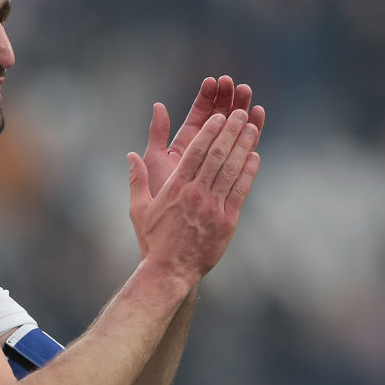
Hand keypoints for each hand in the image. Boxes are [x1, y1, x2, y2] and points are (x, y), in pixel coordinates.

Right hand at [127, 109, 260, 284]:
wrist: (169, 271)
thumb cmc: (154, 241)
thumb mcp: (139, 209)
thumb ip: (136, 180)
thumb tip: (130, 155)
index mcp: (176, 187)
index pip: (195, 152)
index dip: (210, 131)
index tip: (219, 116)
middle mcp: (196, 193)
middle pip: (217, 155)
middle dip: (230, 131)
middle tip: (240, 113)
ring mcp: (213, 207)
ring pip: (231, 169)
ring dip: (243, 146)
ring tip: (251, 127)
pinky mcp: (227, 221)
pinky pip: (240, 191)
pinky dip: (248, 172)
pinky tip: (254, 156)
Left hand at [142, 76, 264, 196]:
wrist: (173, 234)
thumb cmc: (160, 196)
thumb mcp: (156, 161)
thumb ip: (158, 134)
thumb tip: (159, 106)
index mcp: (185, 145)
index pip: (199, 115)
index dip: (206, 97)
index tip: (214, 81)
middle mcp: (204, 153)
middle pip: (219, 120)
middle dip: (228, 101)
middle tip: (238, 85)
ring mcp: (219, 165)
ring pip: (234, 134)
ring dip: (242, 113)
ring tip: (249, 95)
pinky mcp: (231, 179)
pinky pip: (243, 154)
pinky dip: (250, 137)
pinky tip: (257, 120)